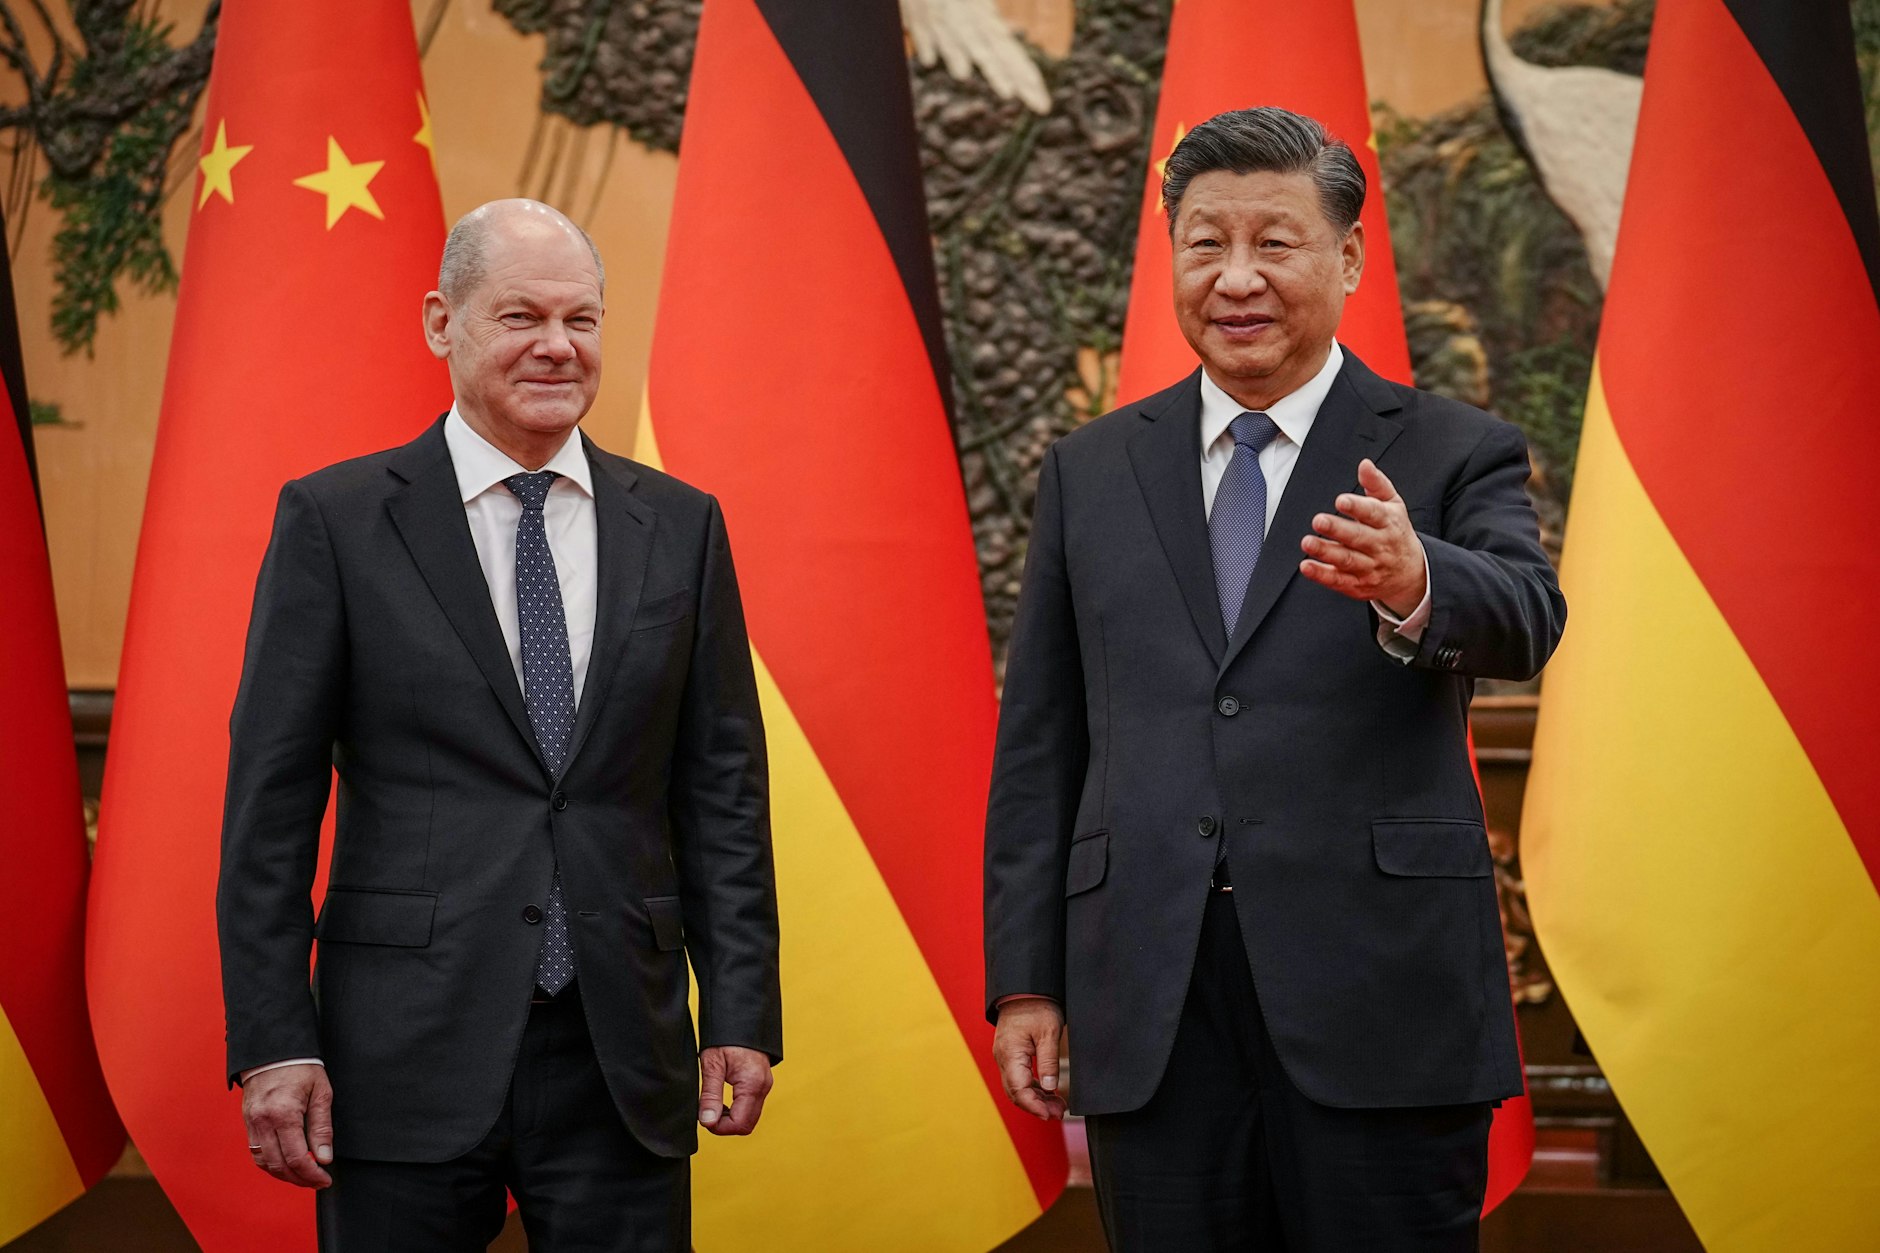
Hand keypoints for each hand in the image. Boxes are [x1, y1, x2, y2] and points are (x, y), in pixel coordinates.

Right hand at [242, 1064, 333, 1187]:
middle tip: (317, 1182)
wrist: (273, 1049)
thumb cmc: (300, 1067)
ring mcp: (252, 1123)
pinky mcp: (248, 1122)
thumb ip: (322, 1127)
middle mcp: (264, 1122)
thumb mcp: (321, 1093)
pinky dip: (270, 1164)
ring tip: (303, 1176)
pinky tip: (285, 1164)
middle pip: (279, 1166)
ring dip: (284, 1175)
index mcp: (284, 1114)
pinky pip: (256, 1152)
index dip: (312, 1175)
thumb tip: (324, 1158)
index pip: (297, 1158)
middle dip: (300, 1179)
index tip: (325, 1179)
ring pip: (265, 1163)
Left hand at [699, 1046, 772, 1135]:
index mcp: (752, 1084)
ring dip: (731, 1118)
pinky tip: (724, 1100)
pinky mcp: (763, 1083)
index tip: (704, 1116)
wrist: (740, 1017)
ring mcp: (765, 1085)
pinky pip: (752, 1107)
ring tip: (714, 1104)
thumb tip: (708, 1122)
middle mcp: (764, 1087)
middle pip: (747, 1125)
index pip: (740, 1125)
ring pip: (750, 1118)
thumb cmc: (725, 1037)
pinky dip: (737, 1110)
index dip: (719, 1127)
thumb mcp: (712, 1064)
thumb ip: (710, 1095)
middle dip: (725, 1125)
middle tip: (708, 1111)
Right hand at [993, 997, 1065, 1119]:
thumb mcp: (1048, 1033)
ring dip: (1035, 1099)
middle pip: (1015, 1092)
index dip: (1034, 1106)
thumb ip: (1049, 1062)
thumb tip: (1051, 1089)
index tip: (1050, 1115)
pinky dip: (1032, 1088)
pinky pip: (1018, 1078)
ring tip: (1057, 1106)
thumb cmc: (1037, 1007)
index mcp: (1010, 1053)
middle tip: (1059, 1113)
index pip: (1018, 1089)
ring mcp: (1005, 1057)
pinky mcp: (1010, 1055)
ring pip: (1016, 1087)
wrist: (1025, 989)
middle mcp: (1003, 1058)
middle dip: (1036, 1106)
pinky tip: (1048, 1093)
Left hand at [1300, 459, 1426, 616]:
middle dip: (1338, 530)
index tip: (1341, 501)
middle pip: (1359, 538)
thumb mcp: (1393, 505)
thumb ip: (1377, 484)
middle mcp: (1380, 546)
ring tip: (1308, 542)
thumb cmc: (1396, 532)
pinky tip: (1307, 565)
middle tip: (1318, 520)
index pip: (1374, 514)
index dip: (1358, 507)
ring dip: (1326, 552)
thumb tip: (1364, 464)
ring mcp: (1370, 567)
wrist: (1411, 573)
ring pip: (1347, 560)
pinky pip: (1339, 581)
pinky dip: (1322, 575)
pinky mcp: (1358, 585)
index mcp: (1389, 523)